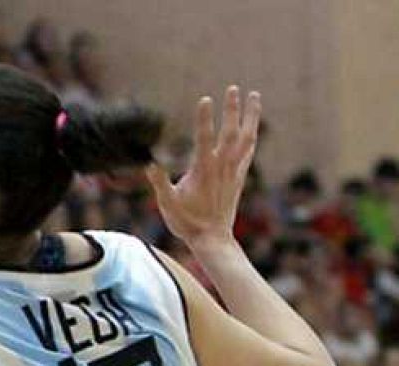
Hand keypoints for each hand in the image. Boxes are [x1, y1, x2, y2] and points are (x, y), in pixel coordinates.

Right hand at [146, 86, 260, 248]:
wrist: (212, 238)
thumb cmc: (186, 221)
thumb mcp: (167, 203)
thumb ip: (159, 182)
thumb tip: (149, 164)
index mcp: (203, 170)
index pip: (204, 139)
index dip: (204, 119)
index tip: (205, 99)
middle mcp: (221, 166)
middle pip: (230, 132)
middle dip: (232, 109)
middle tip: (233, 88)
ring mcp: (233, 170)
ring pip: (245, 138)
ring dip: (250, 116)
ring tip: (255, 96)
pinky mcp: (238, 177)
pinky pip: (248, 151)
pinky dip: (251, 136)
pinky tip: (253, 127)